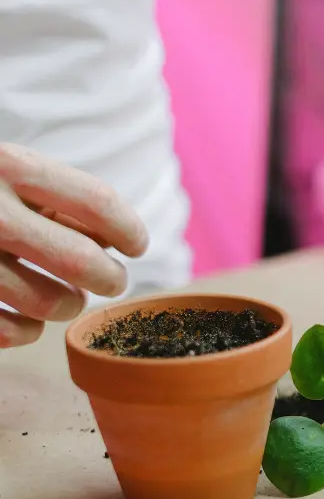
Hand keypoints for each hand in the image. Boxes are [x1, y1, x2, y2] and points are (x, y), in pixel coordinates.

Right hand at [0, 143, 147, 347]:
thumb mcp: (4, 170)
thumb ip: (55, 197)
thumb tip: (112, 241)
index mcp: (6, 165)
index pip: (97, 202)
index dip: (129, 229)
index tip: (136, 246)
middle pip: (83, 260)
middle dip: (110, 277)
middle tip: (111, 280)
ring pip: (53, 303)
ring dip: (69, 304)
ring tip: (65, 297)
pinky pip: (12, 332)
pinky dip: (27, 331)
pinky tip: (25, 319)